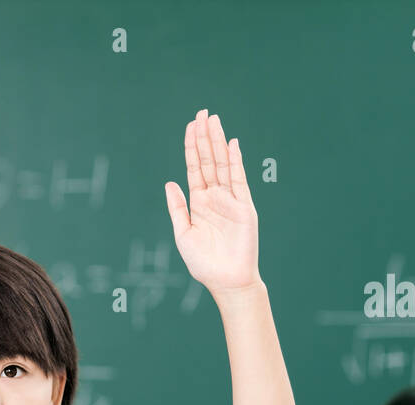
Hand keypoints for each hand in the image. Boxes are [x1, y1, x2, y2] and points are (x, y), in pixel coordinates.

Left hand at [164, 109, 260, 296]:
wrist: (226, 281)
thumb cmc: (204, 263)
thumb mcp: (183, 234)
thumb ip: (177, 208)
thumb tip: (169, 182)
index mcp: (199, 203)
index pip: (194, 168)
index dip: (191, 147)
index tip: (190, 125)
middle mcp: (215, 197)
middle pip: (208, 160)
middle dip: (204, 137)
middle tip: (202, 112)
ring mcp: (231, 200)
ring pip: (222, 164)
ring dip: (218, 142)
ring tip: (214, 120)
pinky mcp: (244, 207)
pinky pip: (239, 180)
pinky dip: (235, 162)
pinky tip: (231, 145)